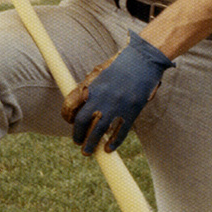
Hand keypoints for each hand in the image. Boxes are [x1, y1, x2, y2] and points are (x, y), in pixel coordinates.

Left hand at [61, 31, 174, 154]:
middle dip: (78, 135)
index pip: (70, 106)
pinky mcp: (131, 111)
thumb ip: (89, 87)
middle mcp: (101, 96)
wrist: (144, 59)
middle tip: (78, 142)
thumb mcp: (99, 71)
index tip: (70, 122)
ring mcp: (116, 105)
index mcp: (91, 85)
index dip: (67, 117)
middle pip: (82, 121)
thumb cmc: (120, 64)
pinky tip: (109, 148)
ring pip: (99, 131)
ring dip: (91, 144)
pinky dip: (113, 142)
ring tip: (88, 151)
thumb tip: (79, 103)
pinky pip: (120, 132)